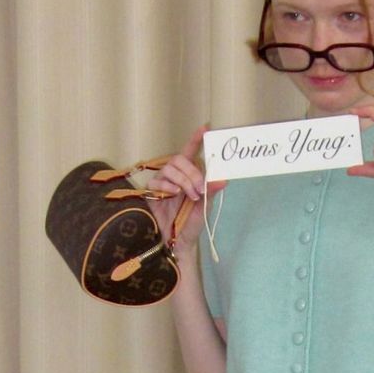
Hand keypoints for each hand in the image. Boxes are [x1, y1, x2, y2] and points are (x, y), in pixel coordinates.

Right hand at [143, 123, 226, 249]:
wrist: (176, 244)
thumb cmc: (189, 225)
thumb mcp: (203, 208)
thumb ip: (210, 192)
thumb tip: (223, 179)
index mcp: (188, 177)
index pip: (190, 154)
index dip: (196, 140)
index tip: (205, 128)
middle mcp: (174, 177)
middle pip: (179, 159)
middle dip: (192, 172)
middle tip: (199, 189)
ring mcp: (161, 183)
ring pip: (169, 169)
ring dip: (183, 181)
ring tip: (190, 196)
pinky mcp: (150, 192)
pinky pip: (157, 181)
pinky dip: (168, 186)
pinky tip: (174, 194)